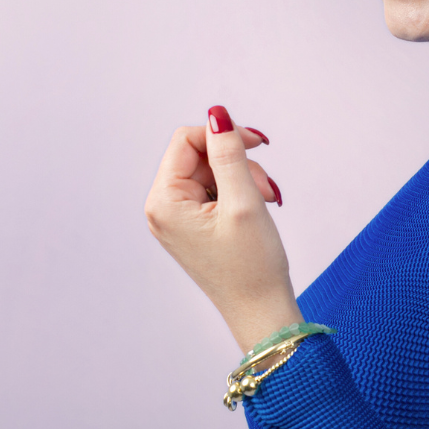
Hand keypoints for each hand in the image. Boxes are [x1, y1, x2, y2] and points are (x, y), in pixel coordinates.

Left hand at [145, 106, 301, 352]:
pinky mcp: (193, 228)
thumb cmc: (253, 264)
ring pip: (212, 173)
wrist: (261, 313)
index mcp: (163, 202)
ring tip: (266, 205)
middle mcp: (161, 209)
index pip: (186, 140)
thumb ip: (229, 153)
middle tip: (267, 192)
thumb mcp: (244, 200)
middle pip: (200, 156)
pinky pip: (214, 193)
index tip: (259, 145)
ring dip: (244, 180)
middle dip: (238, 164)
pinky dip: (240, 195)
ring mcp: (176, 220)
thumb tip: (217, 114)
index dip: (223, 136)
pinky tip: (256, 213)